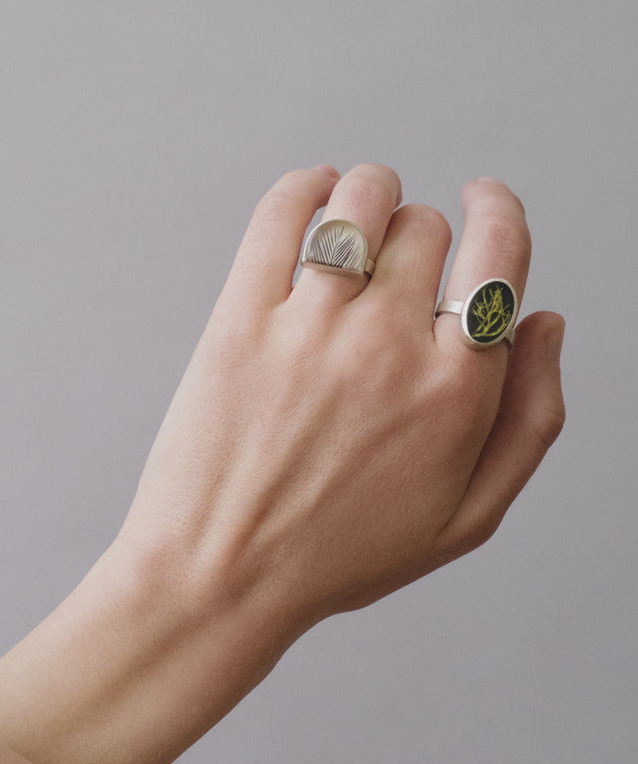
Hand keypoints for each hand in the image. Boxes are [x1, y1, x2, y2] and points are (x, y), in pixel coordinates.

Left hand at [125, 164, 563, 620]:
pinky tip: (312, 195)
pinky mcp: (240, 320)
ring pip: (360, 203)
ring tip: (359, 208)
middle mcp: (389, 347)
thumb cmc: (339, 554)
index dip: (499, 211)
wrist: (219, 576)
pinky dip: (304, 187)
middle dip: (423, 232)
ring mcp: (310, 328)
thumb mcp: (467, 518)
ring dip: (369, 192)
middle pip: (426, 228)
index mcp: (455, 392)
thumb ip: (530, 419)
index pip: (501, 256)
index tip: (485, 197)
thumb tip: (543, 320)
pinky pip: (281, 214)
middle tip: (397, 260)